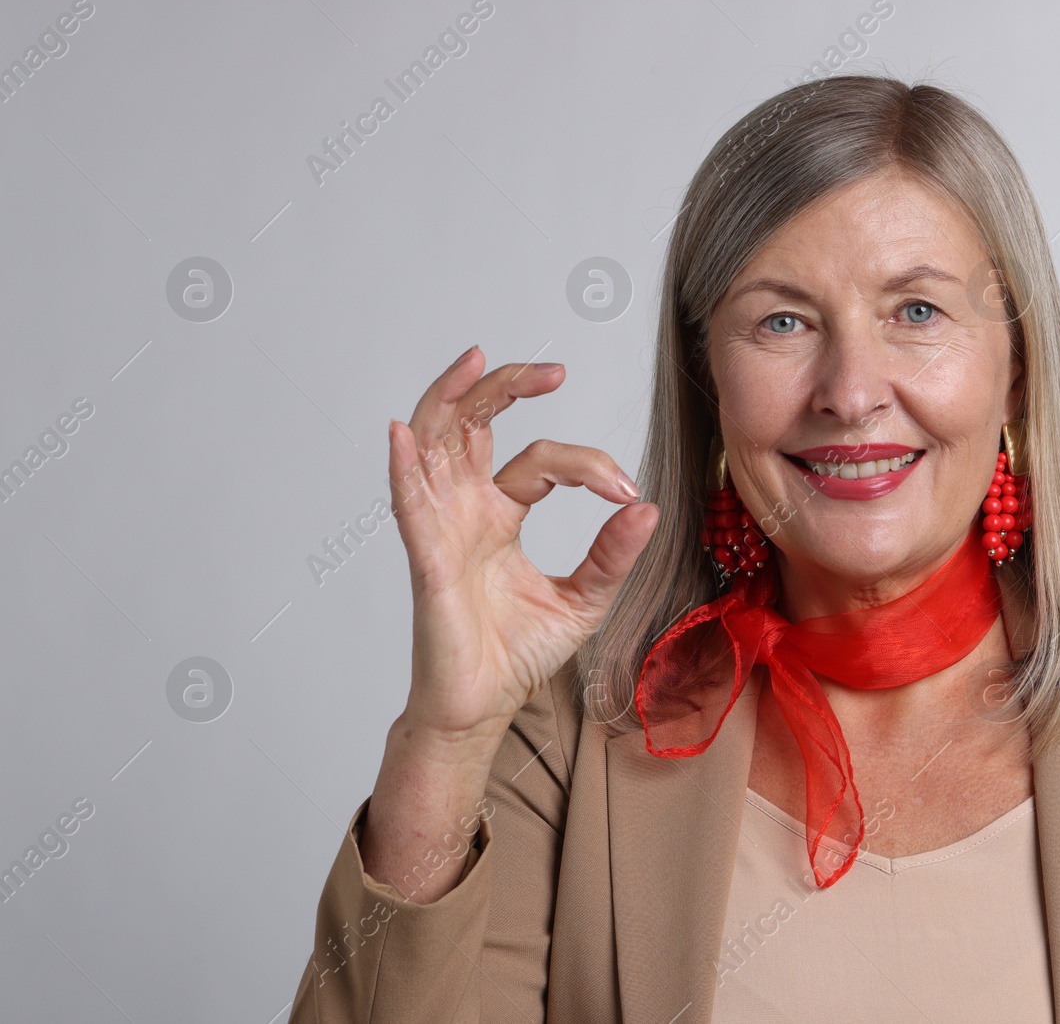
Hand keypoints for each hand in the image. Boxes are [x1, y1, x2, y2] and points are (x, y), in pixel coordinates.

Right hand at [388, 345, 658, 745]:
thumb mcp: (585, 598)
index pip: (539, 460)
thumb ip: (614, 554)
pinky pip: (408, 506)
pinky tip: (405, 434)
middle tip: (551, 371)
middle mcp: (465, 510)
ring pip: (433, 444)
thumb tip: (647, 508)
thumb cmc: (518, 654)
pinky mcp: (427, 560)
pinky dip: (404, 466)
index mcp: (499, 514)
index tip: (626, 489)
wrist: (483, 708)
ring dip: (449, 397)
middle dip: (504, 387)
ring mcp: (441, 529)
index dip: (586, 464)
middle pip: (472, 426)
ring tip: (475, 360)